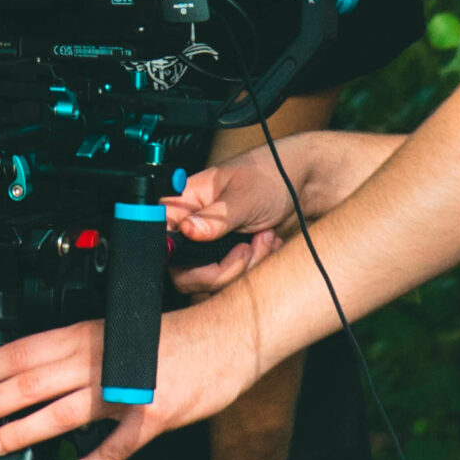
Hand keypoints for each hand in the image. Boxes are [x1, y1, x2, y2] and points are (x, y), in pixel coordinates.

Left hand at [0, 301, 257, 459]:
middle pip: (30, 383)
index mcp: (87, 334)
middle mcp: (100, 360)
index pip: (23, 352)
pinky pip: (115, 447)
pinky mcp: (152, 418)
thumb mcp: (116, 328)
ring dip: (22, 431)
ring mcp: (125, 391)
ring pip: (61, 413)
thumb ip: (79, 348)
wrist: (226, 337)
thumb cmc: (173, 335)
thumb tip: (38, 366)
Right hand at [164, 153, 300, 294]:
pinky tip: (266, 246)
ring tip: (264, 241)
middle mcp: (190, 229)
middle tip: (247, 249)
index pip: (161, 239)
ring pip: (210, 284)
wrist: (299, 186)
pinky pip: (230, 283)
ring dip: (244, 268)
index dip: (177, 256)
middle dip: (223, 270)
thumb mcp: (243, 196)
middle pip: (185, 274)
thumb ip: (215, 217)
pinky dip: (252, 270)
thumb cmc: (268, 176)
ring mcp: (207, 248)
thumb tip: (187, 230)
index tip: (206, 255)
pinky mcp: (226, 260)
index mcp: (182, 204)